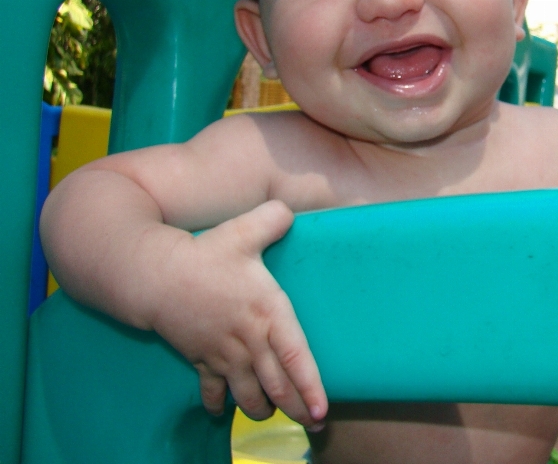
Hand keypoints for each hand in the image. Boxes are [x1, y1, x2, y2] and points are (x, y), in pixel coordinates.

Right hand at [149, 200, 326, 429]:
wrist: (154, 275)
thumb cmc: (205, 254)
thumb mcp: (244, 230)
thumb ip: (274, 219)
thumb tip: (291, 211)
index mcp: (267, 311)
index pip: (294, 357)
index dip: (310, 386)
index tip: (322, 410)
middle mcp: (248, 339)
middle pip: (276, 384)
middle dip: (295, 408)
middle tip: (313, 425)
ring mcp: (223, 353)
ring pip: (247, 392)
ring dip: (261, 408)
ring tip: (273, 416)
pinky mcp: (199, 357)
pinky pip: (211, 388)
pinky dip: (217, 403)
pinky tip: (222, 413)